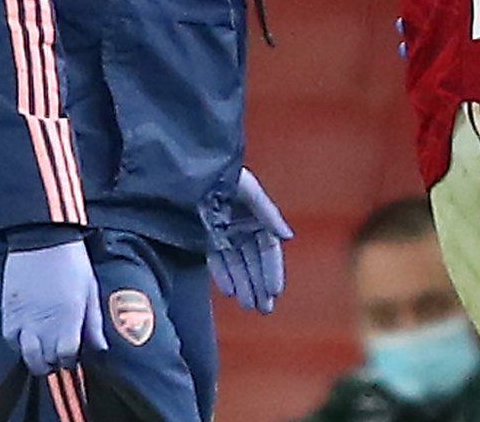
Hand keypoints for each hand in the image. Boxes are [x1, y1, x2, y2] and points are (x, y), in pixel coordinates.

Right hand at [1, 240, 106, 374]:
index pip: (66, 356)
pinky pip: (10, 340)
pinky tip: (29, 338)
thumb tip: (99, 348)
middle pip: (45, 360)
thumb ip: (94, 323)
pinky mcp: (7, 313)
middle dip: (54, 362)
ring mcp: (22, 319)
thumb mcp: (91, 291)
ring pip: (26, 355)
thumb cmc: (71, 262)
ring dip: (36, 358)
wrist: (42, 240)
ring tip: (45, 351)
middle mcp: (43, 323)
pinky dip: (19, 344)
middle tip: (60, 356)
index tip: (74, 357)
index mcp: (68, 317)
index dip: (71, 361)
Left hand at [202, 168, 293, 313]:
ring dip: (244, 284)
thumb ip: (268, 214)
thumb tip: (289, 236)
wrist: (189, 171)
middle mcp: (243, 227)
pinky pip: (216, 260)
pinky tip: (229, 291)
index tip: (275, 290)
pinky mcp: (205, 238)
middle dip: (259, 284)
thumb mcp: (249, 191)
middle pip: (254, 261)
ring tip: (248, 306)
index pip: (269, 248)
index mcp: (257, 216)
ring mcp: (224, 234)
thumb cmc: (222, 176)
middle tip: (264, 309)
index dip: (272, 269)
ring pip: (236, 264)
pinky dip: (223, 275)